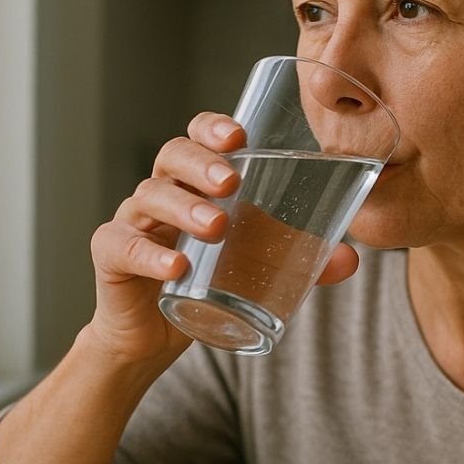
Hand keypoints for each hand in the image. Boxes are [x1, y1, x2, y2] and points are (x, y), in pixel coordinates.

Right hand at [85, 111, 361, 365]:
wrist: (153, 336)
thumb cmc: (207, 281)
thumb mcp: (257, 265)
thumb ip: (302, 259)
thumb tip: (351, 259)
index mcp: (196, 183)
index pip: (198, 137)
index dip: (213, 128)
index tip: (239, 136)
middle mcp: (162, 192)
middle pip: (171, 155)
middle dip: (202, 163)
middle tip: (233, 183)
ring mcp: (133, 221)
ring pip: (149, 195)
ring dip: (184, 206)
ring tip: (216, 226)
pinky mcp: (112, 257)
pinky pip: (122, 245)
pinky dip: (149, 254)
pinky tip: (176, 266)